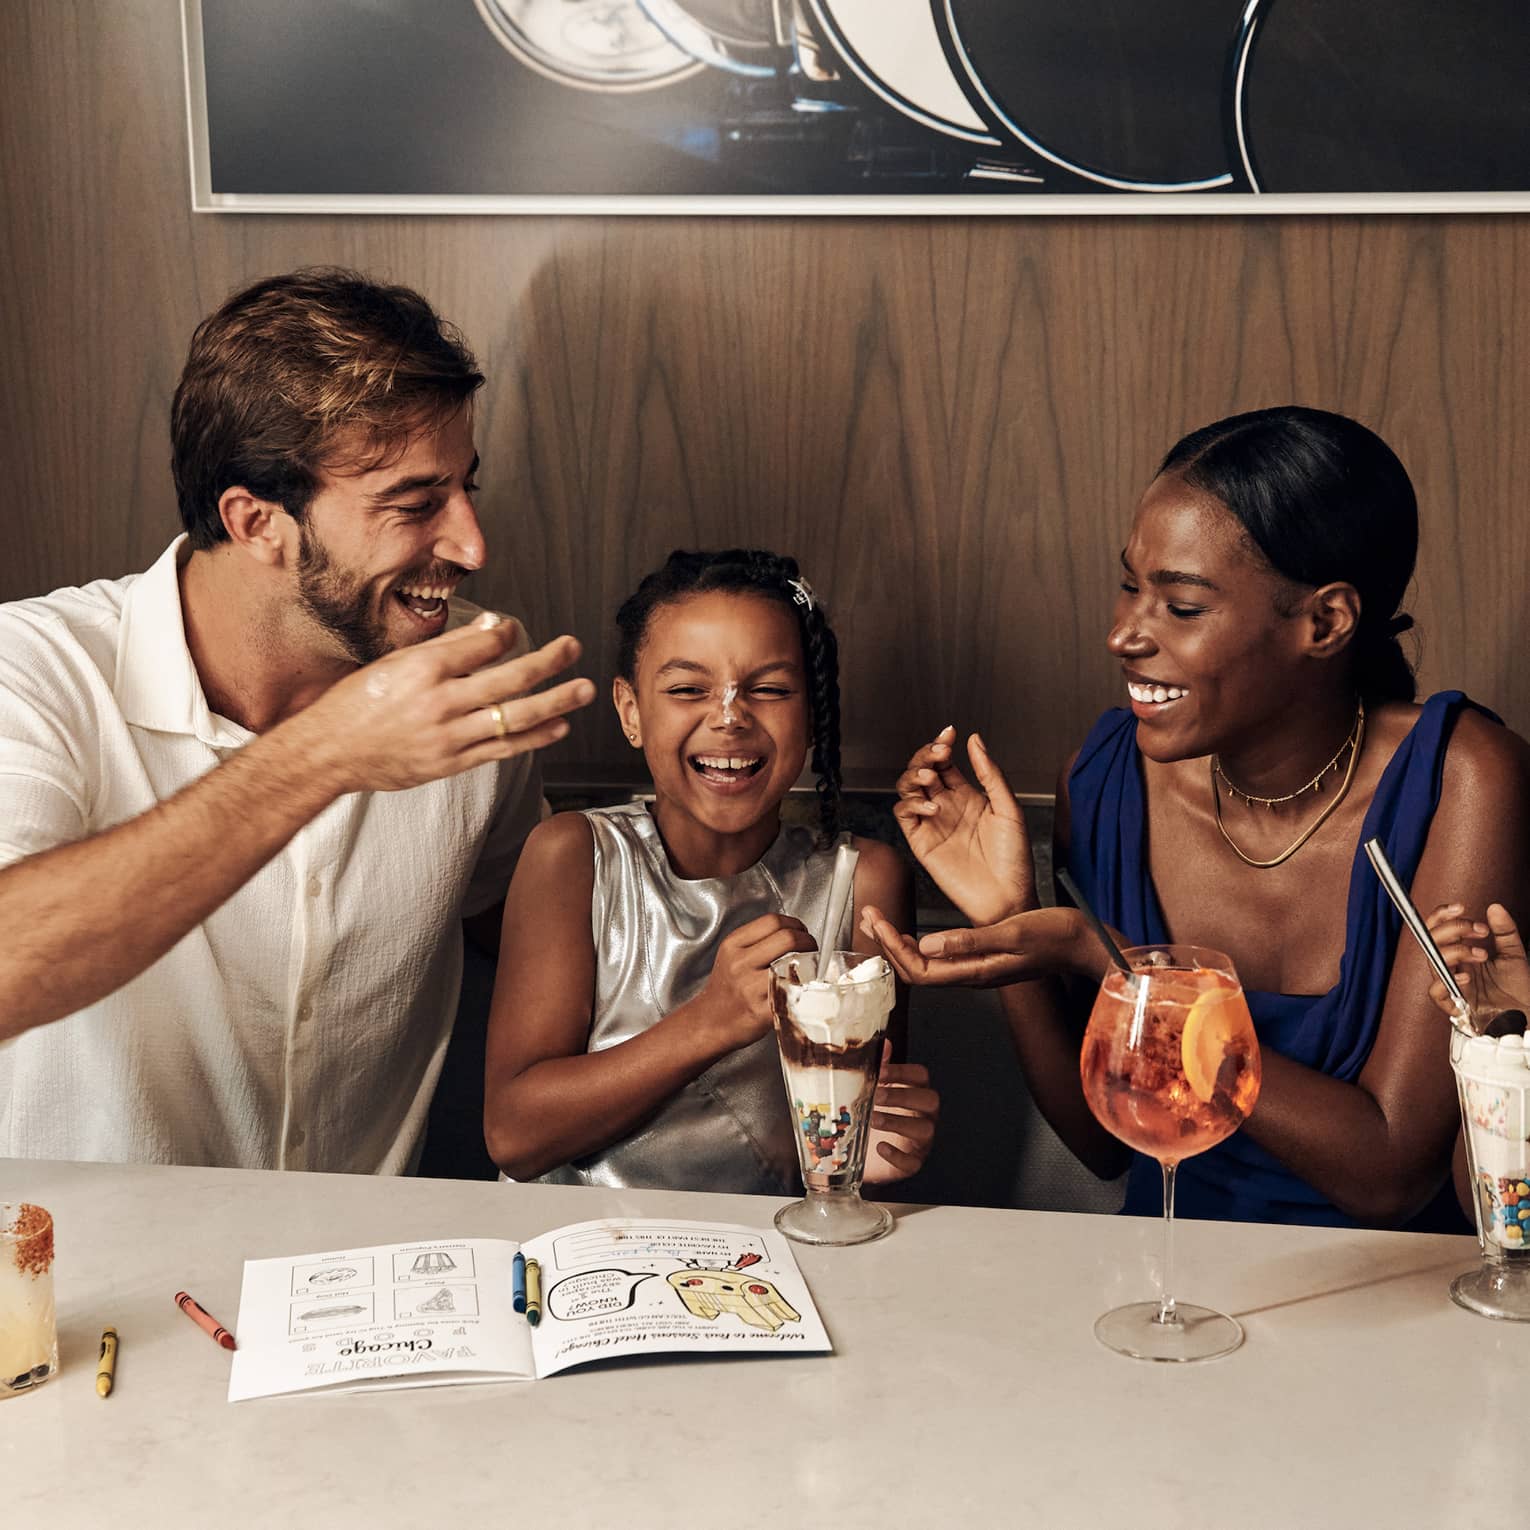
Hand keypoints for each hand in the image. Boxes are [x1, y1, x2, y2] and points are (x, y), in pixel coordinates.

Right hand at [296, 614, 595, 793]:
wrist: (330, 752)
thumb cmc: (358, 703)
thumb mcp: (396, 662)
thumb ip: (448, 646)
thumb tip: (493, 626)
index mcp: (422, 669)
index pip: (482, 645)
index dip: (508, 634)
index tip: (518, 629)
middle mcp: (440, 702)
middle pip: (509, 679)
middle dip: (549, 662)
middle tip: (573, 647)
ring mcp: (449, 736)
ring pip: (515, 717)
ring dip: (555, 702)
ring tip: (584, 690)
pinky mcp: (452, 763)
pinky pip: (503, 749)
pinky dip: (534, 737)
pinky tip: (558, 726)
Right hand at [693, 914, 815, 1050]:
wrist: (711, 1022)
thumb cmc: (727, 989)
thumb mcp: (732, 955)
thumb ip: (758, 940)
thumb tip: (795, 932)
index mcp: (733, 945)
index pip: (773, 921)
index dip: (794, 924)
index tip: (801, 931)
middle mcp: (740, 963)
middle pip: (787, 939)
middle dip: (807, 941)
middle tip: (811, 948)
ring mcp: (751, 988)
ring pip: (794, 964)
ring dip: (810, 964)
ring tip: (809, 967)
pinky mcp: (763, 1011)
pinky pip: (794, 993)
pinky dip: (805, 988)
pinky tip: (803, 988)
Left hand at [860, 904, 1091, 988]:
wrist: (1084, 943)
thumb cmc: (1056, 937)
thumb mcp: (1013, 933)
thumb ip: (971, 941)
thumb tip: (928, 944)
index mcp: (976, 972)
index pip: (919, 970)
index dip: (892, 948)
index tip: (877, 921)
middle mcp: (972, 974)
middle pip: (915, 969)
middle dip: (886, 944)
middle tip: (868, 915)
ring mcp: (976, 968)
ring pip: (925, 963)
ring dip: (898, 942)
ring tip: (879, 920)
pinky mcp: (981, 957)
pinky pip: (939, 957)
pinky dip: (916, 942)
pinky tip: (909, 930)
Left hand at [863, 1040, 938, 1183]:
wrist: (861, 1154)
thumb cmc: (872, 1116)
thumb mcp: (873, 1092)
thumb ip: (880, 1068)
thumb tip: (884, 1044)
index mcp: (915, 1092)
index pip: (920, 1076)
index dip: (902, 1072)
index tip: (879, 1073)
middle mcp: (923, 1114)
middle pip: (929, 1100)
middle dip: (903, 1096)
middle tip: (876, 1097)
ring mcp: (920, 1140)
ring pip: (924, 1129)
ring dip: (898, 1122)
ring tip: (873, 1120)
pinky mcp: (911, 1163)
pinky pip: (913, 1162)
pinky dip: (897, 1156)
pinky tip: (880, 1148)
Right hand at [894, 727, 1034, 925]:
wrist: (1007, 898)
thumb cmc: (1014, 860)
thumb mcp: (1009, 809)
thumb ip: (990, 774)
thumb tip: (976, 741)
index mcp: (968, 796)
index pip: (945, 762)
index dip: (942, 745)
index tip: (949, 734)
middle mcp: (947, 807)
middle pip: (922, 771)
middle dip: (924, 756)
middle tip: (937, 752)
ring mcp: (932, 824)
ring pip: (908, 789)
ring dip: (913, 777)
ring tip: (929, 778)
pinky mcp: (921, 843)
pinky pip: (905, 816)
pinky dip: (911, 805)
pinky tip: (932, 808)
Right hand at [1424, 902, 1529, 1019]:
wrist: (1526, 1014)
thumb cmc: (1517, 988)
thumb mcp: (1514, 954)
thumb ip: (1505, 931)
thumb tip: (1495, 907)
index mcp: (1460, 951)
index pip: (1437, 928)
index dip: (1442, 915)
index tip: (1460, 908)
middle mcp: (1451, 965)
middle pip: (1430, 940)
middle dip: (1453, 929)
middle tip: (1480, 930)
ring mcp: (1450, 983)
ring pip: (1434, 961)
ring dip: (1457, 951)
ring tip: (1482, 954)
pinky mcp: (1453, 1004)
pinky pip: (1436, 991)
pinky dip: (1448, 981)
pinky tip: (1466, 976)